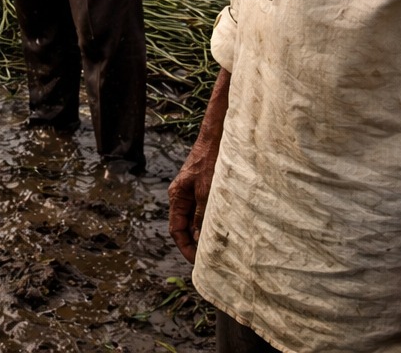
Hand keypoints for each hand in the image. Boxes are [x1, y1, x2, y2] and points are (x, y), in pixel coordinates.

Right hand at [167, 139, 217, 263]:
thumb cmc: (209, 161)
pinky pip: (207, 211)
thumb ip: (202, 214)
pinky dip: (213, 222)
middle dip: (195, 243)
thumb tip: (200, 237)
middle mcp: (184, 197)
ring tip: (219, 247)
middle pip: (186, 227)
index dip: (185, 247)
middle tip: (210, 259)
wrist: (218, 139)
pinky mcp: (206, 190)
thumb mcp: (206, 191)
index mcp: (177, 197)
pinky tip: (224, 229)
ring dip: (206, 233)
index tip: (196, 261)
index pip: (176, 229)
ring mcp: (195, 193)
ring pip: (197, 220)